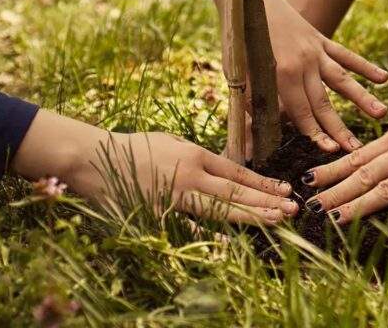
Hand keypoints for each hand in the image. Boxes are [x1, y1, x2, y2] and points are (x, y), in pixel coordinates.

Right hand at [14, 111, 298, 224]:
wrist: (95, 158)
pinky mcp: (159, 213)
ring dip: (251, 215)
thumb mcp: (170, 143)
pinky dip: (211, 236)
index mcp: (193, 154)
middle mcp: (190, 174)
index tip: (284, 189)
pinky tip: (232, 244)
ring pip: (221, 208)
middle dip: (267, 200)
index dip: (262, 182)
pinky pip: (190, 226)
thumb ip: (195, 156)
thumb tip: (220, 167)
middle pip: (236, 190)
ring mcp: (175, 195)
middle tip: (293, 208)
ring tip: (277, 220)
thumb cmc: (133, 148)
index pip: (236, 171)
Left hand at [197, 0, 387, 153]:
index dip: (316, 134)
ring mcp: (315, 51)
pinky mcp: (320, 40)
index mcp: (281, 73)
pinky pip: (345, 56)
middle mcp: (303, 63)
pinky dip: (364, 66)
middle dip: (340, 128)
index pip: (301, 112)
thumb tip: (250, 142)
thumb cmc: (237, 39)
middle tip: (356, 149)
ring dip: (362, 99)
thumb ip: (248, 105)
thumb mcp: (236, 73)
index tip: (331, 152)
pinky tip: (384, 78)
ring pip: (342, 80)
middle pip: (324, 102)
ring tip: (381, 114)